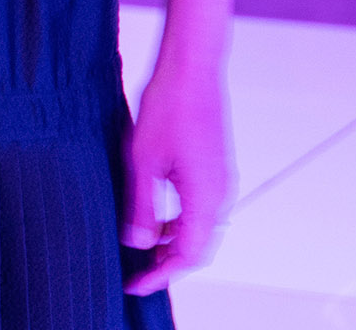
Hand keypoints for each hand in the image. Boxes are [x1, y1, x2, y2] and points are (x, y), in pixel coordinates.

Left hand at [121, 61, 232, 294]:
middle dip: (168, 263)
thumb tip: (139, 242)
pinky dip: (179, 221)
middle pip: (198, 246)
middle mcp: (220, 194)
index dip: (162, 274)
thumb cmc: (166, 108)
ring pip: (200, 228)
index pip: (189, 254)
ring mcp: (220, 181)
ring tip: (141, 247)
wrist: (190, 71)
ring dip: (173, 242)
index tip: (135, 284)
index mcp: (206, 197)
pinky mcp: (214, 169)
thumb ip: (142, 205)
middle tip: (136, 273)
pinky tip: (154, 216)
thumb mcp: (142, 160)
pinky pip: (200, 208)